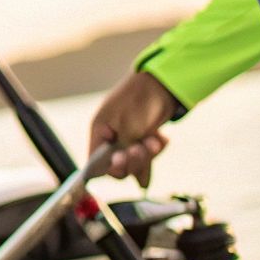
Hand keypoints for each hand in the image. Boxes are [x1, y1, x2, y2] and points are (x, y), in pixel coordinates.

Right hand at [87, 70, 179, 187]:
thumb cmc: (139, 100)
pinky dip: (155, 151)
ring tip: (155, 140)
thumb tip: (122, 175)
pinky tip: (162, 139)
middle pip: (118, 165)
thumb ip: (122, 150)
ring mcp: (127, 138)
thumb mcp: (129, 126)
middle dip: (133, 160)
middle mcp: (111, 137)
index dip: (109, 166)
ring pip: (135, 162)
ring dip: (148, 155)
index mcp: (99, 131)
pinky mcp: (141, 139)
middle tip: (142, 146)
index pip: (97, 162)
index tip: (122, 160)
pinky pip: (147, 156)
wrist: (161, 84)